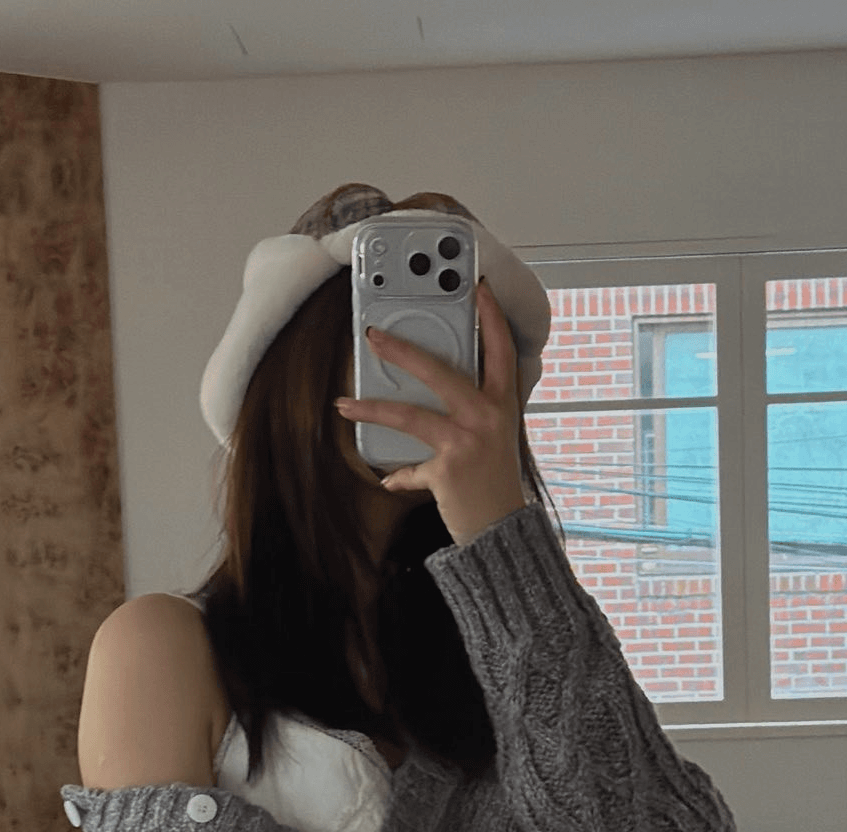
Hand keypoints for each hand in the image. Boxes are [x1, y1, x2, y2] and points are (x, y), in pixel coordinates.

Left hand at [334, 280, 526, 546]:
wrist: (502, 528)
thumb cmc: (494, 480)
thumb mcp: (494, 437)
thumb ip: (472, 410)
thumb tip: (431, 393)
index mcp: (502, 404)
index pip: (500, 350)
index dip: (491, 317)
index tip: (477, 288)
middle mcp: (486, 417)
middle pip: (440, 373)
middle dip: (403, 351)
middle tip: (374, 336)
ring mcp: (466, 443)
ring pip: (411, 416)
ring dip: (372, 408)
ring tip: (344, 403)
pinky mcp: (446, 471)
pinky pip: (411, 469)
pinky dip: (399, 475)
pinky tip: (388, 478)